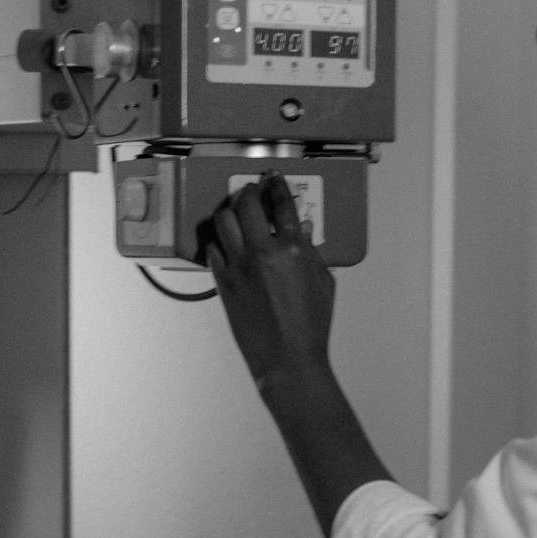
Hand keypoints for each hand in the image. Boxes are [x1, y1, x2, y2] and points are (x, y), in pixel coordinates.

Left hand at [204, 174, 335, 389]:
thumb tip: (302, 229)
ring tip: (235, 210)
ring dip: (230, 210)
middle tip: (252, 190)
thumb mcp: (323, 283)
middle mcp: (263, 252)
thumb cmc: (311, 325)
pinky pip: (213, 248)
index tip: (274, 178)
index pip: (283, 204)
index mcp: (294, 250)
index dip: (277, 186)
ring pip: (224, 221)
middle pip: (247, 204)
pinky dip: (218, 239)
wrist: (287, 359)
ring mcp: (239, 266)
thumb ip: (311, 252)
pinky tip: (225, 240)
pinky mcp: (223, 281)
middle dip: (249, 191)